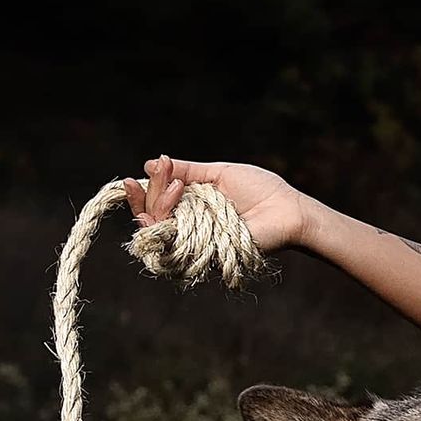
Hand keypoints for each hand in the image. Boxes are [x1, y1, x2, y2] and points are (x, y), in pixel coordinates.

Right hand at [126, 155, 309, 256]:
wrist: (286, 210)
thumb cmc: (260, 190)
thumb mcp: (218, 172)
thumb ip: (186, 170)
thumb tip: (149, 164)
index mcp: (190, 206)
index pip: (154, 204)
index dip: (140, 193)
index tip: (133, 177)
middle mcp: (188, 226)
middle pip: (150, 217)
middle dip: (152, 194)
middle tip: (169, 177)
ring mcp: (195, 242)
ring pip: (156, 232)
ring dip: (159, 206)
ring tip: (177, 188)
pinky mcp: (205, 256)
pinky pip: (173, 248)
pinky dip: (168, 225)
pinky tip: (176, 201)